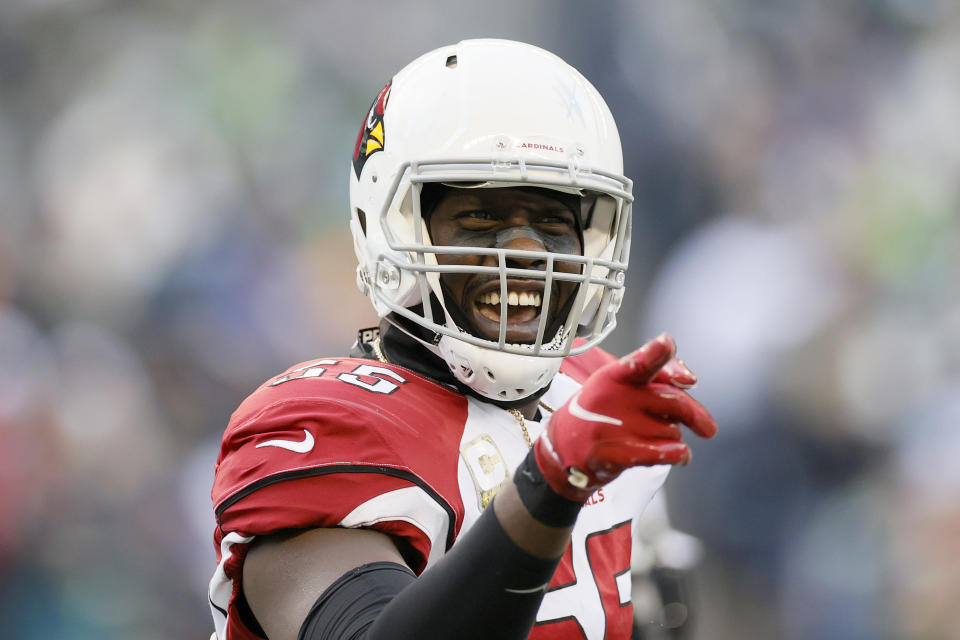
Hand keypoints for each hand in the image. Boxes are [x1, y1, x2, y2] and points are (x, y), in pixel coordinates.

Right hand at [534, 333, 716, 501]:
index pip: (639, 361)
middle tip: (707, 427)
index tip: (666, 343)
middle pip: (674, 401)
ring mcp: (614, 426)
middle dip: (695, 415)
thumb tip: (690, 379)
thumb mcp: (620, 385)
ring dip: (674, 438)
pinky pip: (663, 452)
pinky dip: (678, 454)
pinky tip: (679, 456)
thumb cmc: (600, 411)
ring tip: (657, 440)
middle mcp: (615, 398)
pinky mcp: (615, 453)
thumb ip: (658, 374)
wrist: (564, 449)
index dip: (655, 352)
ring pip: (671, 430)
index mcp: (616, 375)